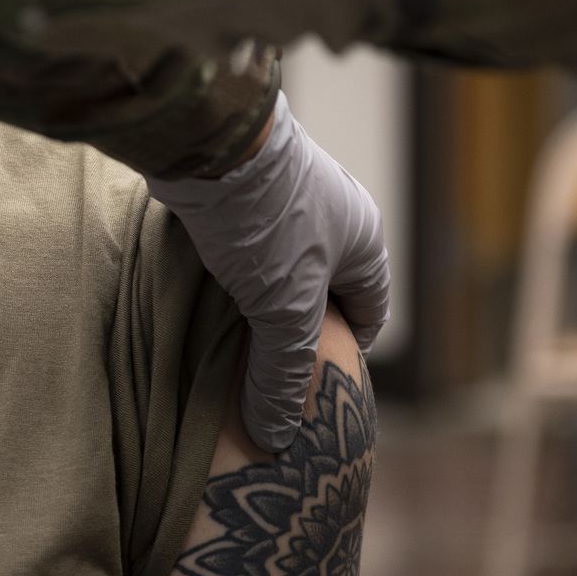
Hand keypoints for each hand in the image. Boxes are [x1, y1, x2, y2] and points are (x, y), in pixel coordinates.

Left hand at [143, 91, 389, 451]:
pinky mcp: (246, 189)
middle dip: (298, 329)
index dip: (346, 352)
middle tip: (265, 369)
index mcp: (364, 239)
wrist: (212, 138)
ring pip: (282, 266)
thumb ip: (283, 371)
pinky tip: (205, 296)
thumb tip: (275, 437)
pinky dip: (234, 273)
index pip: (371, 310)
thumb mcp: (281, 307)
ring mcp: (291, 197)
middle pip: (325, 289)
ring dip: (260, 300)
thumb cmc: (264, 221)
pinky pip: (250, 244)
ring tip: (229, 339)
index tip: (312, 385)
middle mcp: (335, 213)